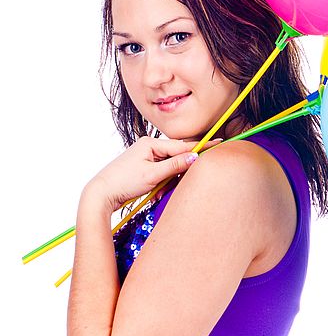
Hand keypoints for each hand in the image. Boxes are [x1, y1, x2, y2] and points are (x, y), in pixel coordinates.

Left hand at [83, 136, 220, 211]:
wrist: (100, 194)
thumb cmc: (123, 182)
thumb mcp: (152, 175)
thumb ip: (175, 165)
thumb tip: (194, 157)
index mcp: (151, 143)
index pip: (182, 145)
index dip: (200, 147)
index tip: (218, 142)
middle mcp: (149, 146)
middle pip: (177, 155)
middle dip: (179, 171)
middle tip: (172, 184)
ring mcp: (146, 156)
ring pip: (170, 165)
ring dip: (169, 180)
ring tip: (157, 191)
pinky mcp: (144, 166)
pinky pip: (162, 171)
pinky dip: (162, 182)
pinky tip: (154, 192)